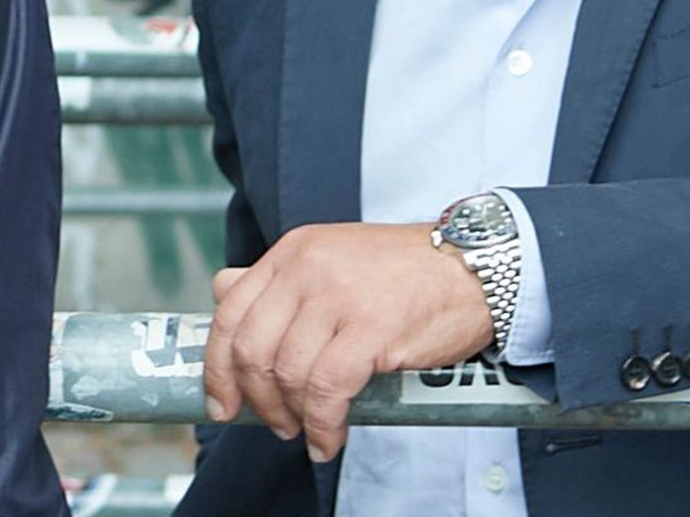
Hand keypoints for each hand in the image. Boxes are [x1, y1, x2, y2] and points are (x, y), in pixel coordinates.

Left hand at [203, 222, 494, 461]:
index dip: (217, 366)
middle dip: (254, 399)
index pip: (230, 311)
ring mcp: (338, 296)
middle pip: (250, 347)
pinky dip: (323, 424)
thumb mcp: (331, 258)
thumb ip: (278, 280)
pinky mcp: (371, 328)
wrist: (472, 267)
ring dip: (292, 417)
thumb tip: (222, 290)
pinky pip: (327, 389)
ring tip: (308, 432)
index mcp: (293, 252)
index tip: (222, 401)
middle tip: (273, 423)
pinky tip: (330, 437)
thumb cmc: (405, 273)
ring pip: (286, 372)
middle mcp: (307, 268)